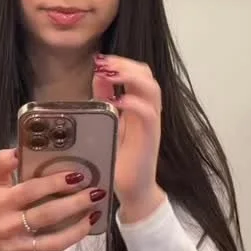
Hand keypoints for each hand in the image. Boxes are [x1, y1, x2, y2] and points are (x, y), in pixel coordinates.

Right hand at [0, 148, 104, 250]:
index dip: (54, 183)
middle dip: (74, 203)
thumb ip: (0, 163)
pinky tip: (84, 226)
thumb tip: (18, 150)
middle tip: (96, 192)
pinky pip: (51, 250)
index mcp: (0, 202)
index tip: (77, 175)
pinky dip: (70, 238)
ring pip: (53, 240)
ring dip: (78, 227)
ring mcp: (17, 245)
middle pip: (46, 215)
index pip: (30, 191)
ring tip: (96, 212)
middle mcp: (9, 225)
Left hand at [92, 54, 165, 222]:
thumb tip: (98, 74)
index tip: (100, 59)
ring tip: (110, 75)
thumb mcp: (108, 124)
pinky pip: (148, 113)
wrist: (133, 191)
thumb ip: (104, 100)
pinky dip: (133, 103)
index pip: (138, 72)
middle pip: (147, 75)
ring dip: (130, 77)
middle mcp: (148, 110)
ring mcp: (152, 123)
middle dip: (125, 64)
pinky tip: (116, 102)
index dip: (122, 62)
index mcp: (139, 105)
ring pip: (152, 89)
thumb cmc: (119, 160)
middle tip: (104, 63)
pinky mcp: (151, 138)